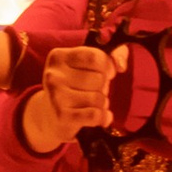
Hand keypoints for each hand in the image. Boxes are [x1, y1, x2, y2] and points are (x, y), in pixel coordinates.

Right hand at [21, 41, 120, 155]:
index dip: (108, 66)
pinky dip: (102, 117)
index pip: (96, 57)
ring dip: (102, 103)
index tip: (106, 72)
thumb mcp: (89, 64)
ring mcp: (56, 96)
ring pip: (98, 98)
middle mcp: (53, 75)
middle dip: (103, 87)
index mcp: (59, 57)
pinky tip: (99, 117)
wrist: (51, 115)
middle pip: (99, 79)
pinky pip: (96, 115)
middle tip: (92, 91)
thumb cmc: (75, 85)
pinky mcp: (62, 116)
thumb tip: (120, 65)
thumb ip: (114, 54)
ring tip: (91, 104)